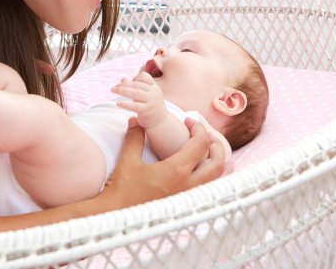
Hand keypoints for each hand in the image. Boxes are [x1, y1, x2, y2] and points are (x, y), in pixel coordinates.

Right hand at [99, 117, 225, 206]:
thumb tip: (136, 121)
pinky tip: (199, 170)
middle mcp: (188, 185)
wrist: (117, 216)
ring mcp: (188, 197)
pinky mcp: (184, 205)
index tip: (188, 122)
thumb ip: (134, 137)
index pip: (200, 144)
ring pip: (216, 179)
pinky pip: (207, 189)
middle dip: (216, 145)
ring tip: (205, 150)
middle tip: (204, 135)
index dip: (198, 128)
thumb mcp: (127, 160)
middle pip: (218, 163)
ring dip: (216, 161)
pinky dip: (210, 176)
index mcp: (176, 171)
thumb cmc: (122, 190)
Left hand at [111, 72, 167, 128]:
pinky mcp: (147, 111)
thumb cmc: (150, 105)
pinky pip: (135, 106)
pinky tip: (118, 103)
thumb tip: (123, 79)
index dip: (134, 78)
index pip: (144, 76)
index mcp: (153, 86)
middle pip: (137, 84)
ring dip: (123, 90)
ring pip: (136, 93)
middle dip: (124, 84)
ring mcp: (151, 101)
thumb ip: (134, 86)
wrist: (160, 121)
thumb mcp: (144, 94)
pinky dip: (125, 104)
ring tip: (113, 90)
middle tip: (114, 87)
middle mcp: (153, 92)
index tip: (128, 83)